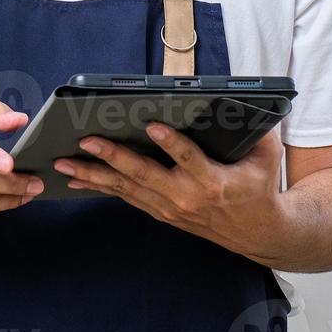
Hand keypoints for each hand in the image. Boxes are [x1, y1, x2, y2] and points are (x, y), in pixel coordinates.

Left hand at [53, 125, 283, 254]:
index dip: (171, 143)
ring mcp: (171, 208)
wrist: (258, 231)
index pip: (189, 159)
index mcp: (214, 181)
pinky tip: (76, 179)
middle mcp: (187, 197)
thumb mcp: (267, 155)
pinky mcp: (161, 213)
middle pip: (144, 175)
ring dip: (94, 175)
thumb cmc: (261, 185)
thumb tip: (243, 99)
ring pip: (127, 189)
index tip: (153, 125)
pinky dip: (100, 187)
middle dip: (113, 156)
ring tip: (65, 162)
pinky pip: (126, 197)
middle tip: (87, 140)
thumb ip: (257, 129)